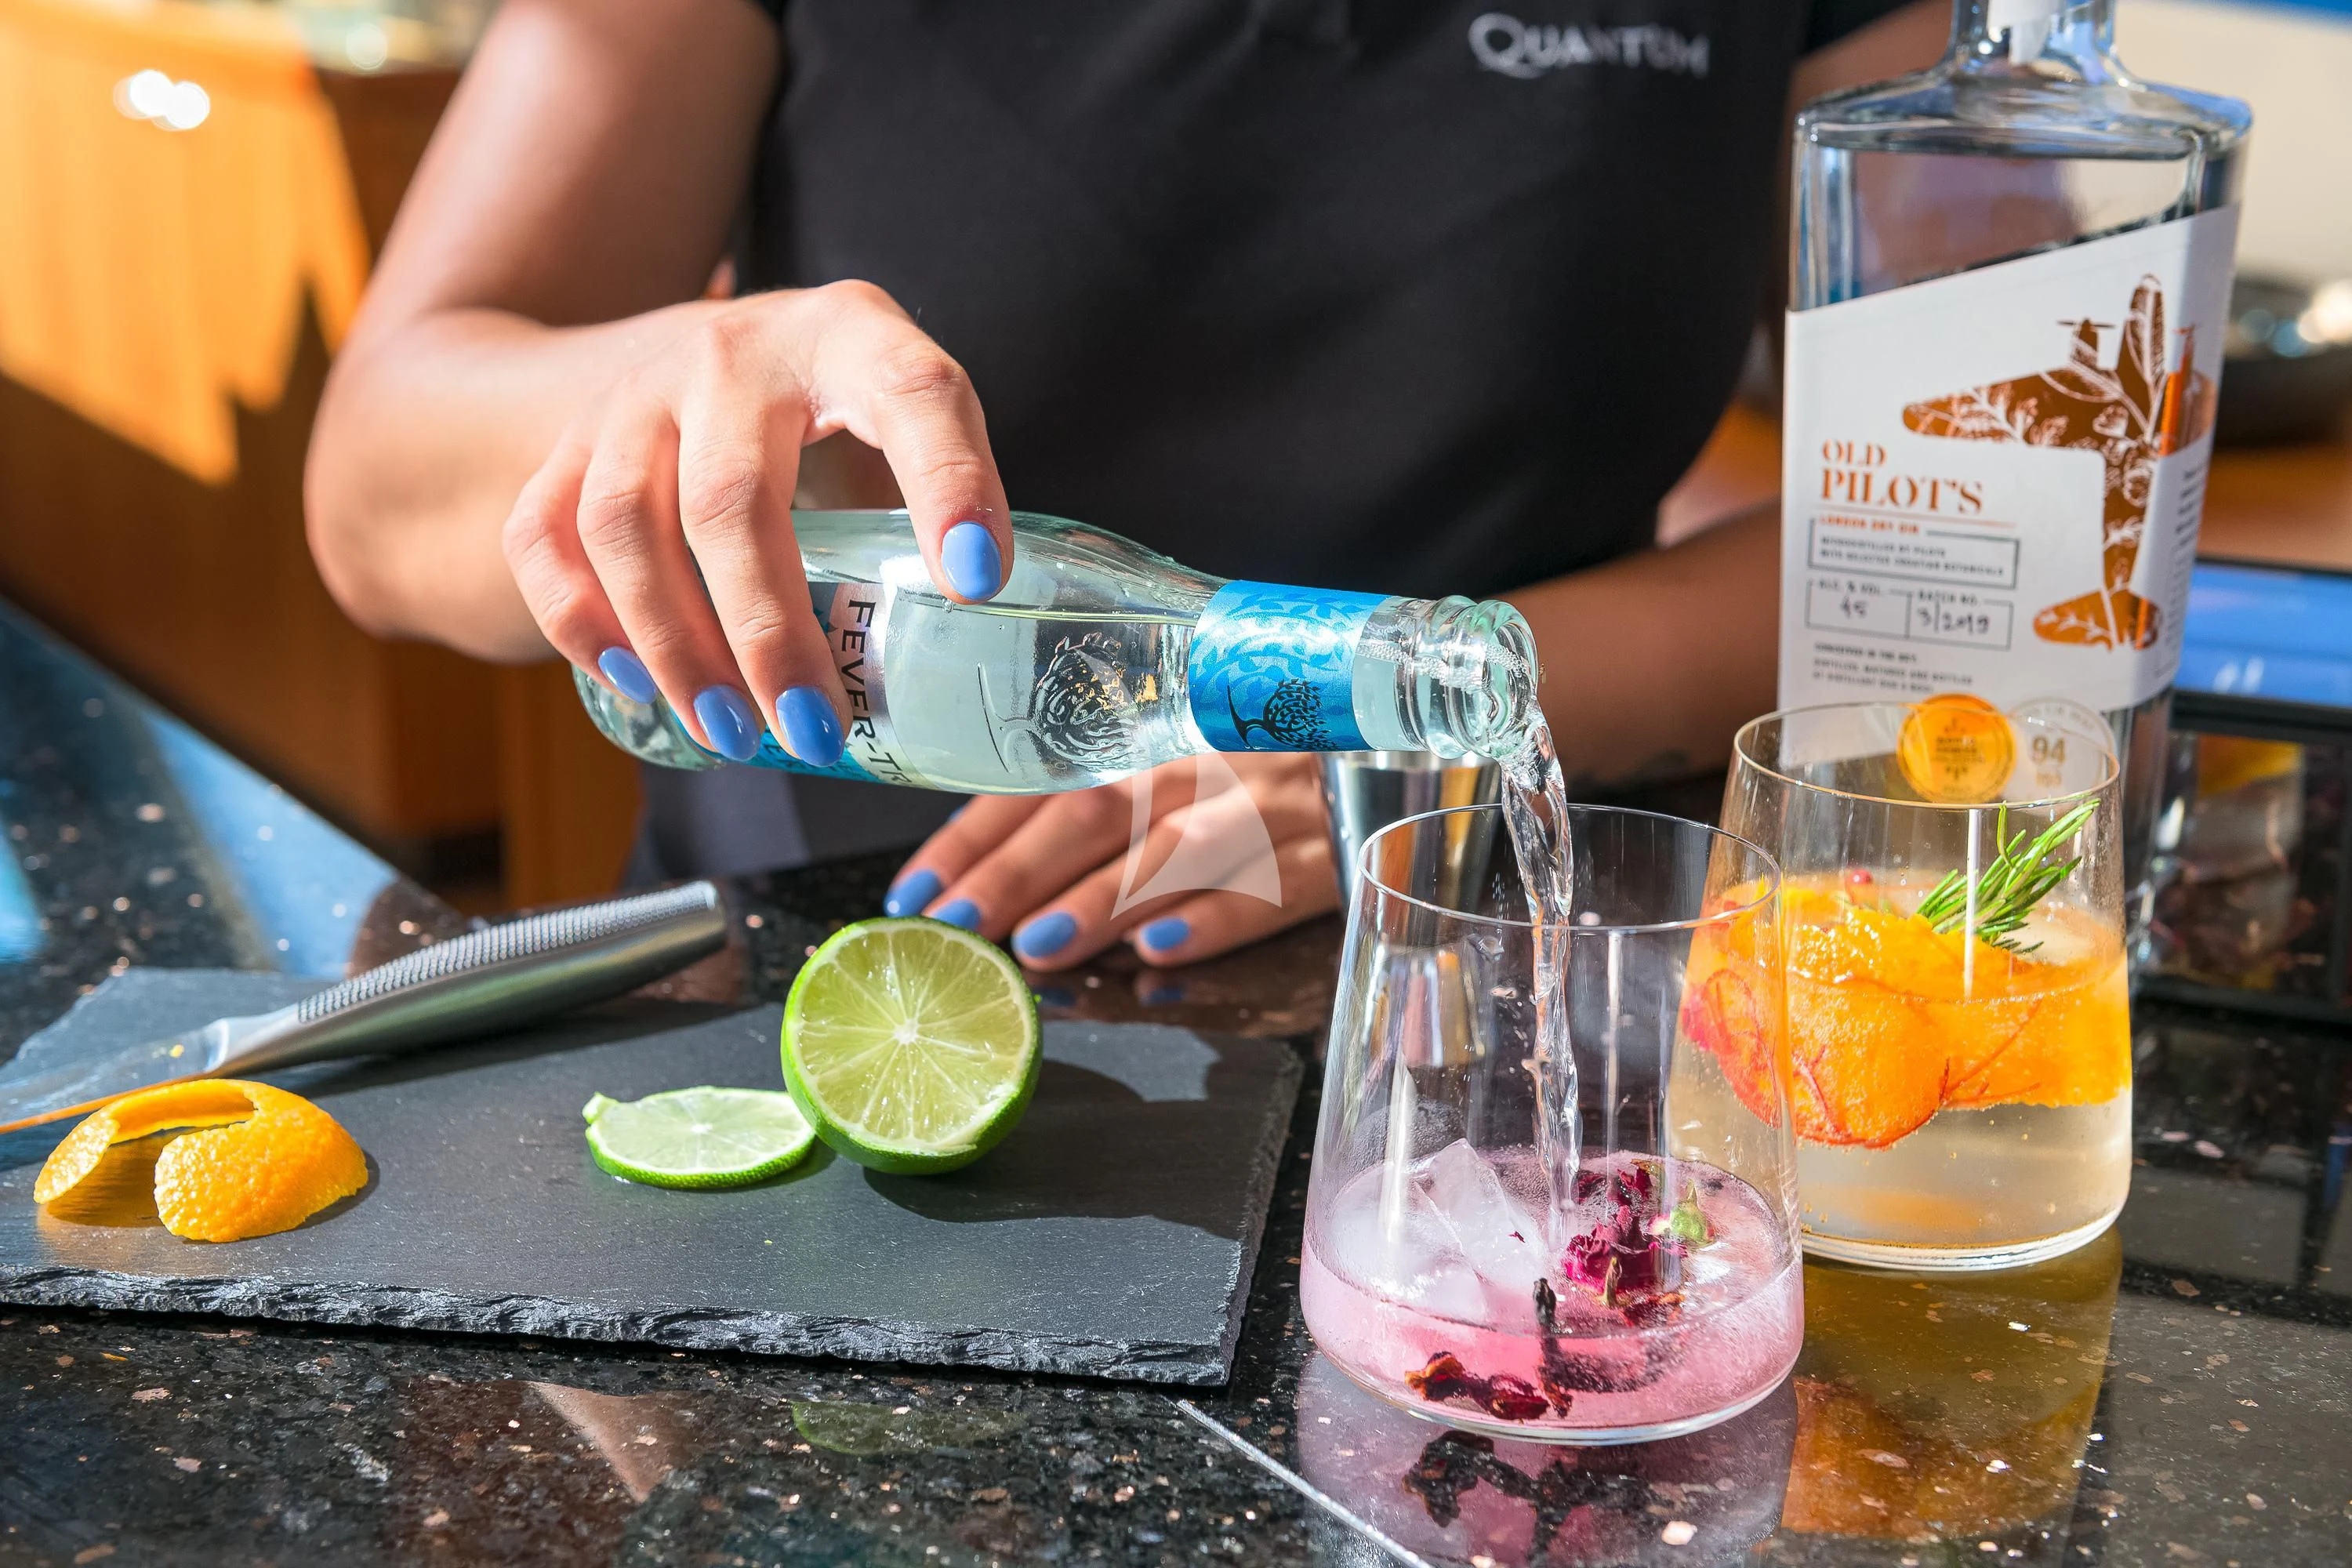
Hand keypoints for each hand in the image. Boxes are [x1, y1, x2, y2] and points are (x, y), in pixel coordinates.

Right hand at [499, 281, 1011, 764]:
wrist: (682, 347)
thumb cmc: (825, 414)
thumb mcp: (890, 428)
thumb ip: (922, 514)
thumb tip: (980, 655)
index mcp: (851, 337)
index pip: (914, 395)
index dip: (950, 486)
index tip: (980, 581)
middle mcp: (733, 352)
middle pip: (731, 498)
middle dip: (769, 632)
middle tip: (811, 729)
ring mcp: (636, 392)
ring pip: (625, 523)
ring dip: (675, 646)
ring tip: (731, 734)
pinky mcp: (566, 441)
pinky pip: (545, 537)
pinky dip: (580, 621)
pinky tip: (634, 686)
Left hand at [884, 754, 1340, 968]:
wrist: (1437, 711)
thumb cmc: (1294, 754)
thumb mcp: (1198, 755)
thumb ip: (1117, 802)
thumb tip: (1016, 893)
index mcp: (1160, 728)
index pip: (1047, 779)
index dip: (974, 837)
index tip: (914, 895)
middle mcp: (1210, 753)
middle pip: (1095, 811)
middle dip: (1014, 875)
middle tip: (952, 932)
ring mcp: (1281, 796)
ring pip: (1175, 846)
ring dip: (1099, 900)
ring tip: (1033, 949)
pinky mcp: (1349, 844)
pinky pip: (1278, 884)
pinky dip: (1219, 917)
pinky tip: (1163, 955)